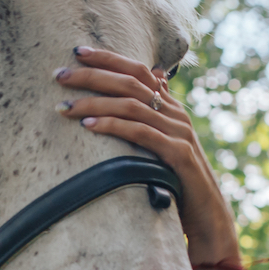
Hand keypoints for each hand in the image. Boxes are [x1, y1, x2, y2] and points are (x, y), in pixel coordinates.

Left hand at [54, 47, 241, 266]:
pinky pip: (140, 133)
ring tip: (64, 106)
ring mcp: (179, 133)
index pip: (139, 70)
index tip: (78, 51)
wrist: (209, 218)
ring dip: (94, 102)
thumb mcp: (165, 147)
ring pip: (131, 105)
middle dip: (92, 75)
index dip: (109, 58)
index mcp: (172, 109)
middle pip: (131, 82)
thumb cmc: (180, 185)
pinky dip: (112, 127)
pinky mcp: (178, 155)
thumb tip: (153, 82)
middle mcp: (176, 115)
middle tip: (59, 74)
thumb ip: (156, 118)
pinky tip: (89, 126)